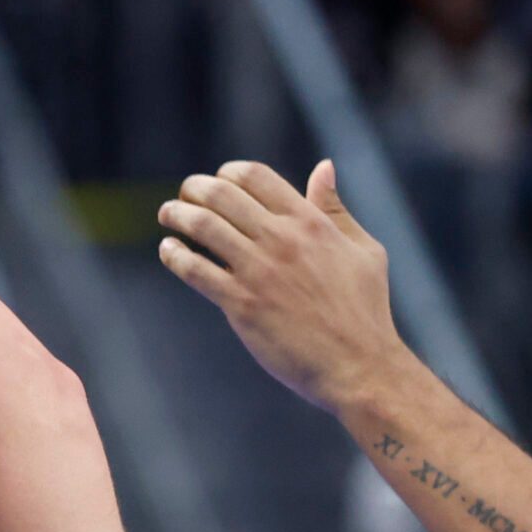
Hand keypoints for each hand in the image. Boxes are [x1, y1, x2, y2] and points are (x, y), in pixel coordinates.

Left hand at [157, 159, 408, 414]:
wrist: (358, 365)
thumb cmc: (363, 309)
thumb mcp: (362, 249)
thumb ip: (334, 208)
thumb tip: (323, 166)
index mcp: (310, 223)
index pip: (255, 177)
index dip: (227, 173)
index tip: (217, 181)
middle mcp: (282, 240)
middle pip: (220, 195)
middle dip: (193, 188)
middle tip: (183, 195)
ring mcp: (259, 270)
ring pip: (202, 226)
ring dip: (176, 214)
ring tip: (168, 214)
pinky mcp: (241, 303)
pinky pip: (194, 270)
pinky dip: (174, 254)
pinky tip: (169, 249)